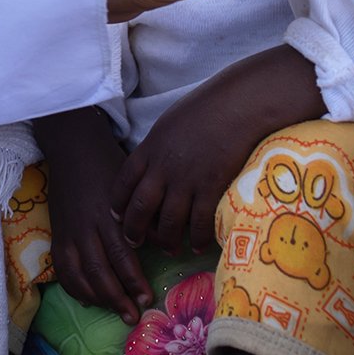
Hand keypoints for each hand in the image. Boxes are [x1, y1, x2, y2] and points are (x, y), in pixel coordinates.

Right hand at [36, 108, 153, 320]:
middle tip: (134, 315)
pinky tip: (89, 299)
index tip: (147, 298)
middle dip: (117, 297)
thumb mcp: (133, 187)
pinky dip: (75, 288)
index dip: (133, 280)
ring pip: (80, 274)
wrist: (73, 149)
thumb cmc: (110, 166)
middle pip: (100, 270)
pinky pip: (64, 269)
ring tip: (116, 312)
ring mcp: (69, 232)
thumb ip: (145, 218)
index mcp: (108, 214)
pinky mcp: (57, 235)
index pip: (121, 254)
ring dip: (98, 297)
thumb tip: (164, 246)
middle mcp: (87, 226)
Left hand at [113, 49, 325, 253]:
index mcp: (150, 149)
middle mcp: (163, 168)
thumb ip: (158, 147)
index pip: (124, 182)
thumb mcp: (169, 124)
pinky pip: (200, 223)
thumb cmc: (205, 107)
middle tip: (135, 243)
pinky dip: (198, 238)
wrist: (236, 105)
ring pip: (169, 222)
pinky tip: (199, 246)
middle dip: (134, 230)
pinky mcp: (211, 188)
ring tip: (169, 249)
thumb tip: (154, 163)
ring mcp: (187, 180)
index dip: (118, 203)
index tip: (117, 216)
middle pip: (140, 208)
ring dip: (167, 240)